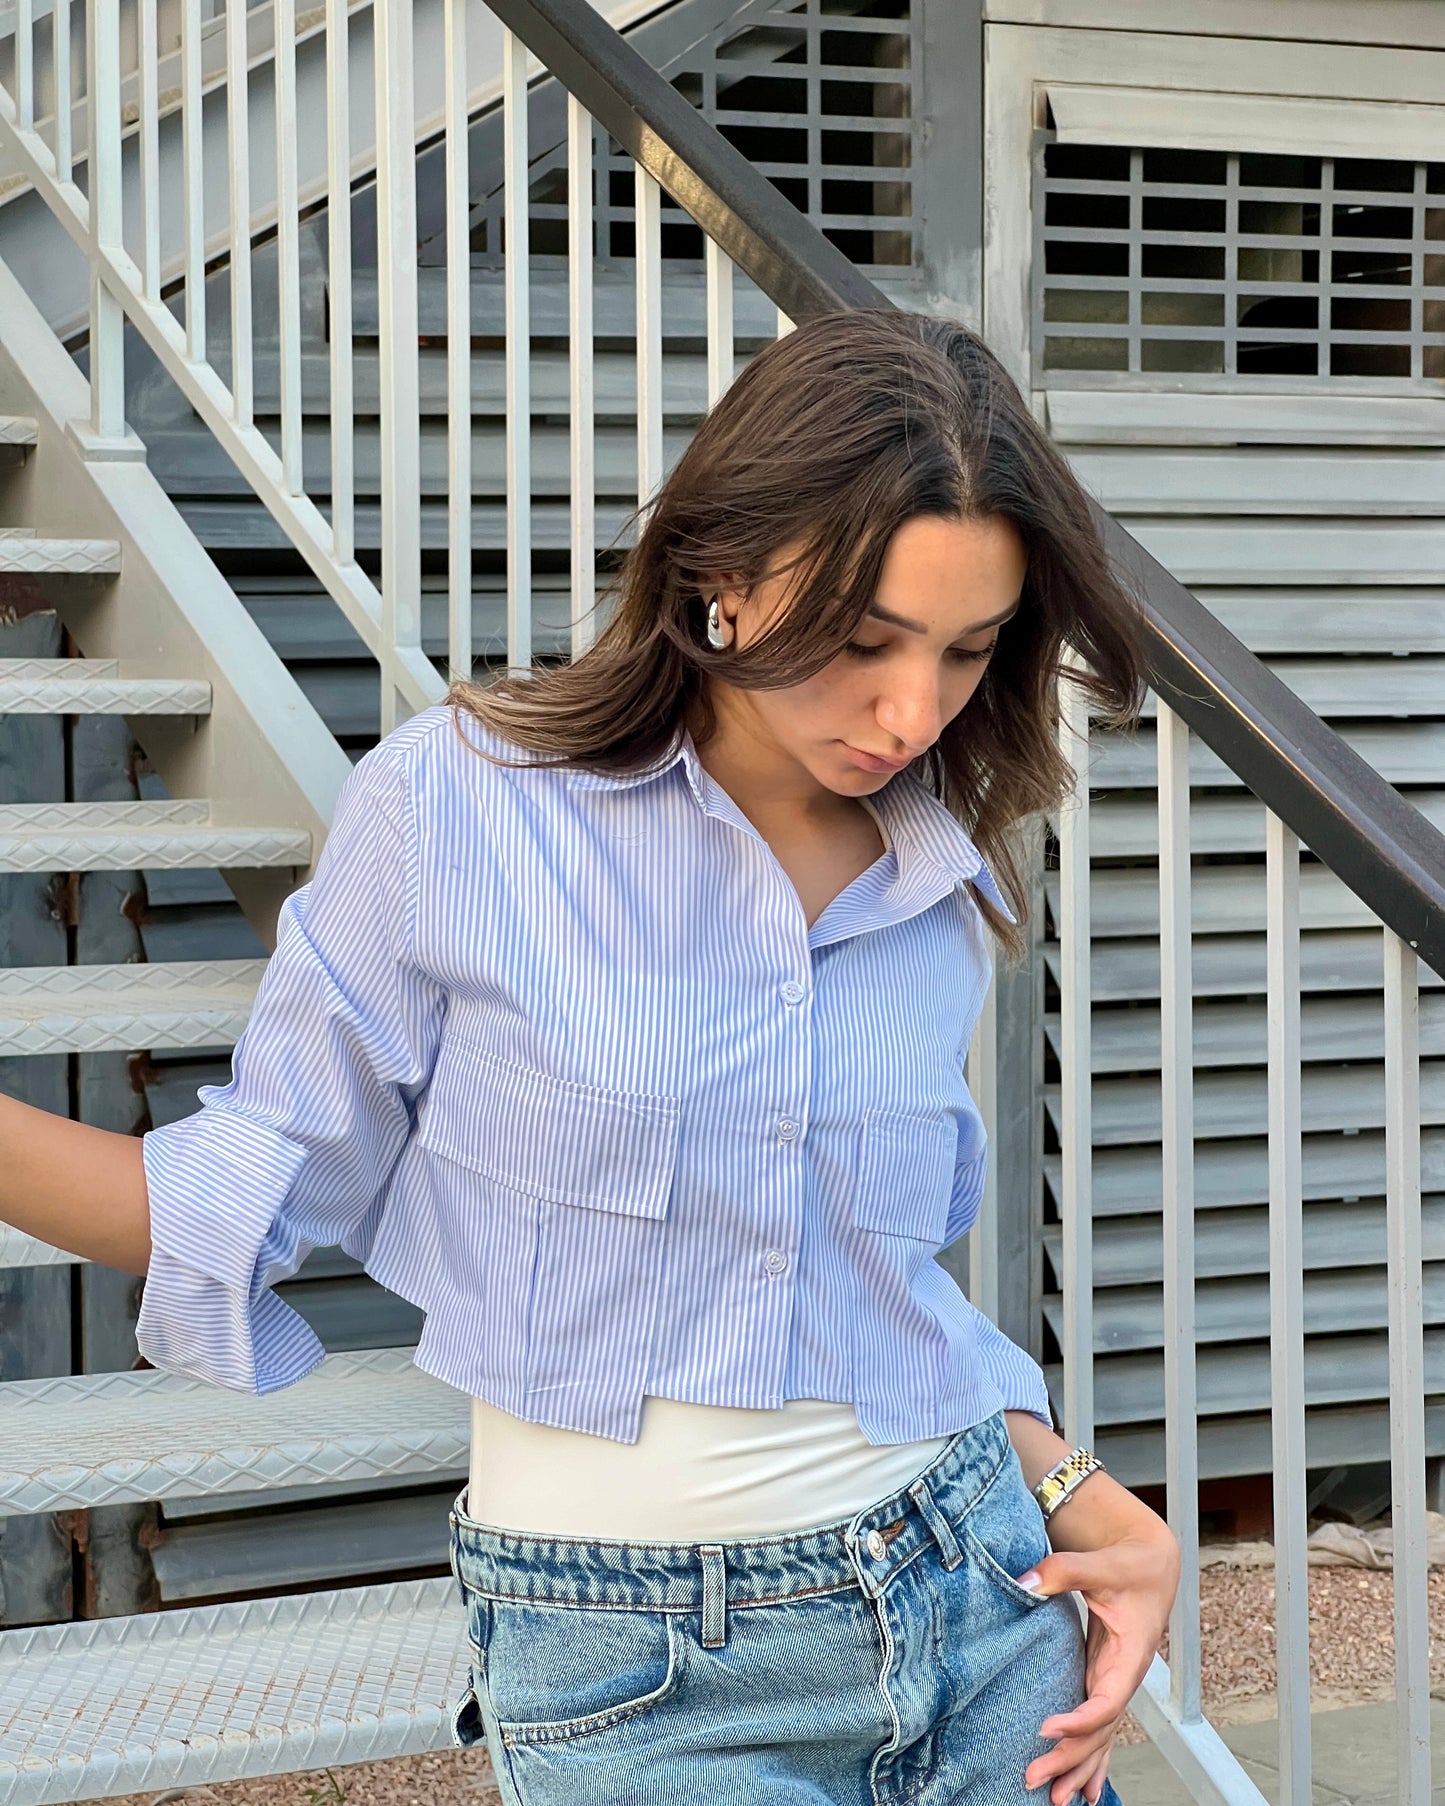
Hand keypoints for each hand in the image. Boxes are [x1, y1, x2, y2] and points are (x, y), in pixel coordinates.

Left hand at [1017, 1493, 1178, 1805]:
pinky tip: (1086, 1793)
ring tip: (1054, 1799)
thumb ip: (1062, 1570)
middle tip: (1034, 1778)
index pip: (1107, 1700)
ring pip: (1101, 1737)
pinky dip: (1092, 1760)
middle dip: (1070, 1758)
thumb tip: (1024, 1582)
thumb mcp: (1099, 1563)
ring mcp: (1116, 1683)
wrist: (1152, 1562)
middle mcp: (1125, 1677)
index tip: (1046, 1728)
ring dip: (1079, 1768)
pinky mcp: (1105, 1680)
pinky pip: (1100, 1728)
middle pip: (1100, 1731)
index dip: (1080, 1720)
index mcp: (1131, 1656)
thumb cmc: (1130, 1563)